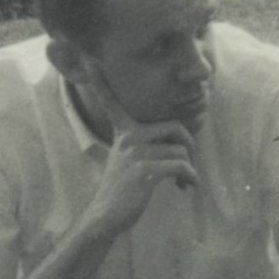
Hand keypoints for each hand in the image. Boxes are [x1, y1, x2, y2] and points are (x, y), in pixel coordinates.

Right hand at [75, 60, 196, 241]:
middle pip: (176, 127)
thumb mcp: (128, 160)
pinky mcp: (146, 171)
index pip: (111, 101)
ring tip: (182, 182)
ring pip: (182, 151)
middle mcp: (129, 138)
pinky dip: (190, 178)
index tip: (88, 61)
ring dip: (189, 169)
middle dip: (189, 145)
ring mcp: (136, 153)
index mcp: (123, 132)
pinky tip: (185, 188)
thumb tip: (181, 142)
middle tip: (188, 162)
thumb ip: (145, 145)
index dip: (100, 82)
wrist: (106, 216)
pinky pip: (182, 166)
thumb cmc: (123, 190)